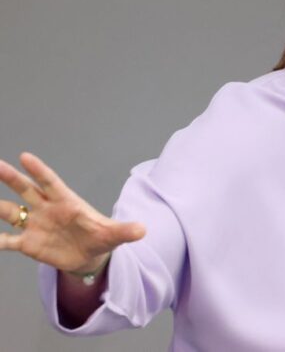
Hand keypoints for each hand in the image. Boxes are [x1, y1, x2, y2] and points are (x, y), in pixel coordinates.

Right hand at [0, 152, 145, 272]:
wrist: (90, 256)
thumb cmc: (100, 237)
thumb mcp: (114, 235)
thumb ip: (125, 231)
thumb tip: (143, 230)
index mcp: (66, 202)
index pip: (50, 182)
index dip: (39, 170)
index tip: (25, 156)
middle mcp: (46, 209)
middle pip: (25, 190)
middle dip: (10, 177)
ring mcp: (34, 224)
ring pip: (9, 212)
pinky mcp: (27, 243)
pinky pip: (7, 240)